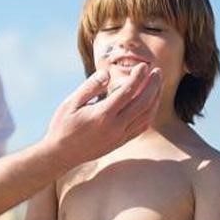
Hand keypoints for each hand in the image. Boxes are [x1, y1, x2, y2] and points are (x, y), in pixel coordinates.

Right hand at [45, 64, 161, 169]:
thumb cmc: (63, 125)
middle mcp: (115, 127)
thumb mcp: (71, 102)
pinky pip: (142, 126)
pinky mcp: (121, 142)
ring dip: (155, 98)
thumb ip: (90, 86)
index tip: (143, 65)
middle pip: (143, 103)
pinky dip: (150, 113)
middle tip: (157, 71)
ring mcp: (120, 136)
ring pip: (146, 115)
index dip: (138, 76)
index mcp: (102, 115)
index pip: (128, 91)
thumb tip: (107, 73)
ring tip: (157, 84)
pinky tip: (150, 103)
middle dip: (153, 85)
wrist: (61, 154)